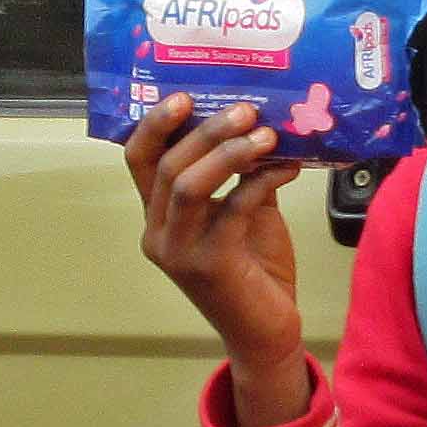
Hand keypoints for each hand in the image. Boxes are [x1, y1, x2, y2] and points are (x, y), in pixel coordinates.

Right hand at [124, 96, 309, 426]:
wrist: (267, 331)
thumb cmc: (255, 270)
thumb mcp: (245, 211)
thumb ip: (241, 173)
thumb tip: (260, 122)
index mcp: (158, 215)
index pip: (138, 159)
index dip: (155, 124)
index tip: (184, 94)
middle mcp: (157, 233)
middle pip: (167, 165)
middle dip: (206, 130)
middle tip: (245, 108)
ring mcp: (178, 252)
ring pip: (188, 185)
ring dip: (228, 152)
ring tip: (265, 134)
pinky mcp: (208, 266)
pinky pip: (231, 210)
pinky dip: (260, 182)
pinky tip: (287, 169)